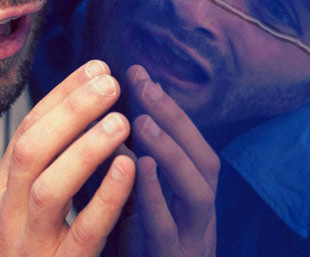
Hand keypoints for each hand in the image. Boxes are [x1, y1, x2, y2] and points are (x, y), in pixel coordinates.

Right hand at [0, 60, 135, 255]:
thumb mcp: (15, 216)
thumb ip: (36, 175)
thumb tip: (70, 116)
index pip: (26, 132)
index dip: (61, 97)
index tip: (95, 69)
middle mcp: (5, 217)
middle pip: (30, 149)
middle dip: (70, 109)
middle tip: (110, 81)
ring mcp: (28, 247)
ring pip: (49, 188)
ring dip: (85, 148)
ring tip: (121, 120)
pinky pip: (82, 234)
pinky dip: (106, 198)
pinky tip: (130, 169)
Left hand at [122, 65, 217, 256]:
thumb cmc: (140, 254)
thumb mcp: (136, 208)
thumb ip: (128, 171)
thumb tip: (105, 119)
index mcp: (190, 199)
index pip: (187, 143)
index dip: (164, 106)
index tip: (135, 70)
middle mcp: (200, 217)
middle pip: (203, 160)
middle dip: (175, 118)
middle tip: (143, 83)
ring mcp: (194, 242)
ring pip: (197, 192)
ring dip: (172, 153)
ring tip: (144, 121)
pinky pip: (170, 233)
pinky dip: (157, 200)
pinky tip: (140, 171)